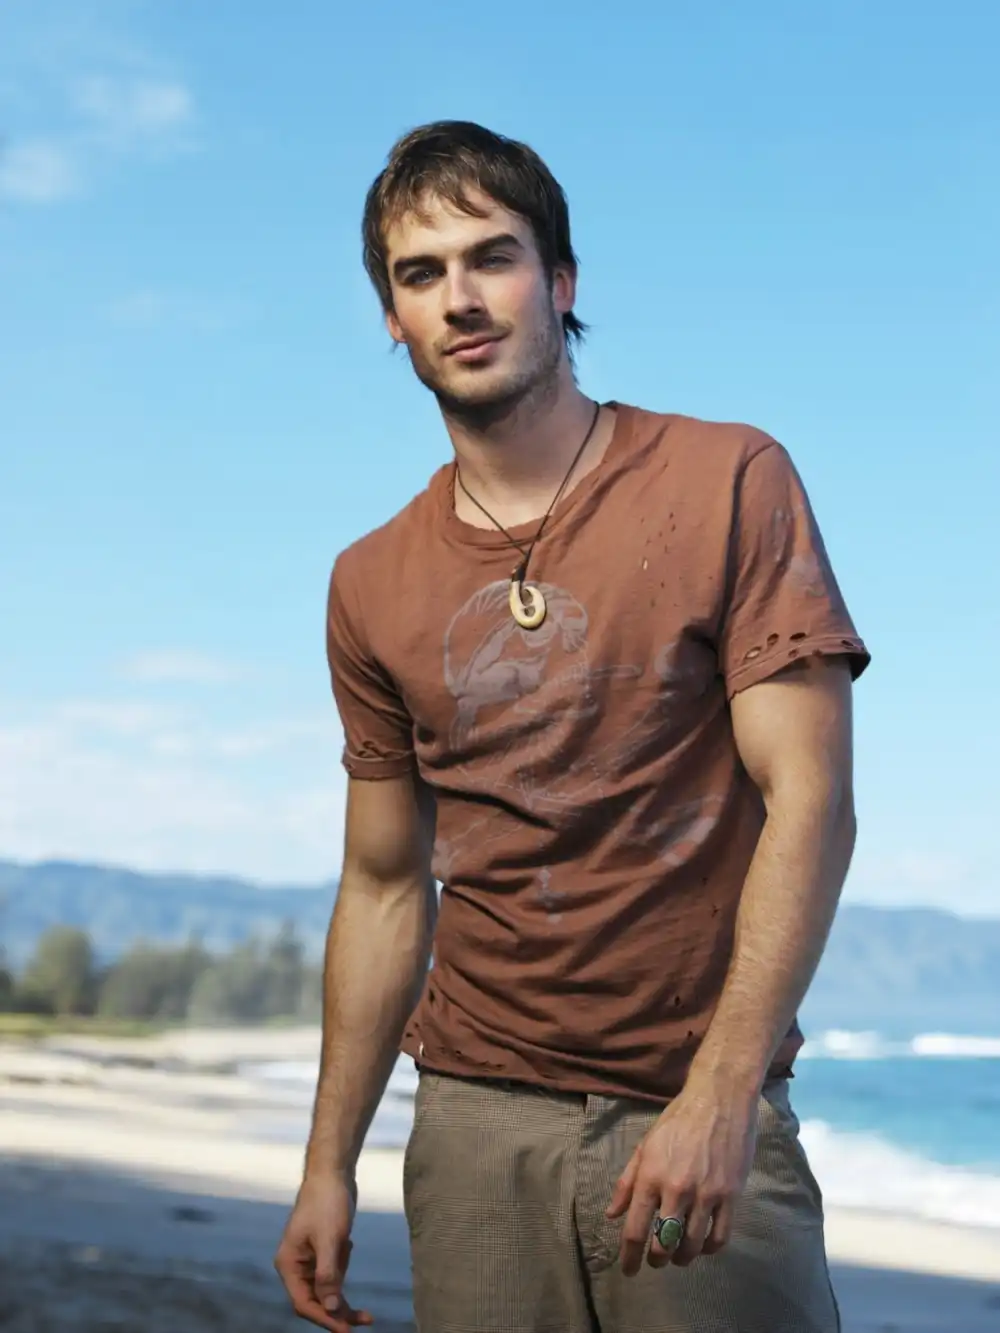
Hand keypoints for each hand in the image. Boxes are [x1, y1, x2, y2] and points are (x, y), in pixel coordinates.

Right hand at [274, 1171, 372, 1329]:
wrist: (333, 1172)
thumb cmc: (327, 1202)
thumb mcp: (329, 1239)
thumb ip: (328, 1276)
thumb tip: (332, 1309)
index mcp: (289, 1264)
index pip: (305, 1303)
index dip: (325, 1319)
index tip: (347, 1330)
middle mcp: (296, 1265)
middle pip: (316, 1301)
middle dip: (340, 1309)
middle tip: (366, 1319)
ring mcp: (308, 1259)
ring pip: (327, 1289)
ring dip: (343, 1285)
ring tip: (350, 1251)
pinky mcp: (322, 1250)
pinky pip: (333, 1272)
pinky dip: (343, 1265)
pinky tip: (346, 1239)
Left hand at [606, 1083, 757, 1275]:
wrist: (719, 1100)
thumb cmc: (677, 1120)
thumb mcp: (645, 1146)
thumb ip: (627, 1182)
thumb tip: (612, 1215)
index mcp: (651, 1176)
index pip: (636, 1229)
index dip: (629, 1257)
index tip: (629, 1271)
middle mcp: (677, 1190)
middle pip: (664, 1243)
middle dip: (656, 1259)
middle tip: (655, 1261)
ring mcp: (707, 1194)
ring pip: (692, 1245)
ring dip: (682, 1257)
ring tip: (677, 1255)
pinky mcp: (731, 1196)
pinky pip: (720, 1236)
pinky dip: (710, 1249)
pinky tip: (703, 1246)